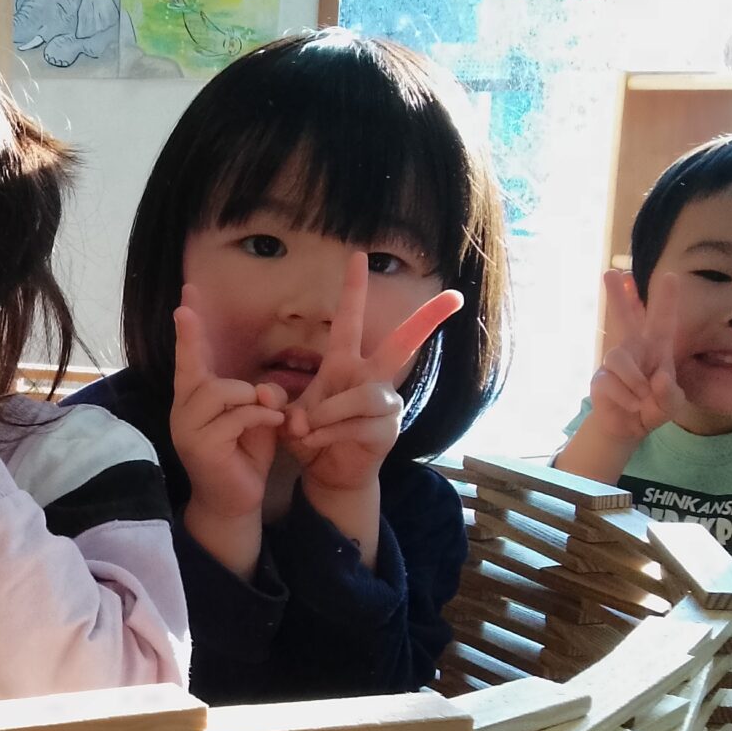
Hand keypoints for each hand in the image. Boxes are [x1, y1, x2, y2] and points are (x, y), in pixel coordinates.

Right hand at [169, 285, 288, 579]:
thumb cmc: (245, 455)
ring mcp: (187, 428)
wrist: (235, 503)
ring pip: (217, 391)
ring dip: (250, 400)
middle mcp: (182, 409)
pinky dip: (257, 416)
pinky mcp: (201, 446)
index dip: (189, 328)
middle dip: (237, 381)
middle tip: (263, 398)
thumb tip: (263, 386)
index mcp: (193, 398)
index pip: (188, 356)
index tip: (188, 294)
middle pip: (199, 372)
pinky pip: (232, 416)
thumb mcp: (256, 416)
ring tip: (268, 417)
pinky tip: (272, 425)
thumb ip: (258, 394)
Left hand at [280, 254, 465, 492]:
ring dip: (330, 412)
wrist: (327, 474)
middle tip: (454, 295)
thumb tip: (277, 401)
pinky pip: (359, 425)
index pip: (351, 321)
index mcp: (347, 364)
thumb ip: (280, 401)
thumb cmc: (312, 436)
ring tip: (307, 428)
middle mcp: (372, 377)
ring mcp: (385, 403)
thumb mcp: (289, 414)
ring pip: (364, 396)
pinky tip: (313, 443)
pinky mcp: (388, 429)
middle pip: (403, 343)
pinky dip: (329, 434)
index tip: (358, 256)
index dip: (354, 289)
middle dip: (428, 320)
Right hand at [587, 268, 690, 444]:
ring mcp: (615, 362)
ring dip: (635, 383)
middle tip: (609, 273)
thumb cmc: (654, 407)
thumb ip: (670, 394)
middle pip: (623, 317)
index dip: (667, 299)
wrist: (628, 428)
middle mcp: (635, 349)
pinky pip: (611, 382)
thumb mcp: (672, 405)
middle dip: (617, 295)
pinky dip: (627, 399)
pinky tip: (632, 406)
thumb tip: (657, 378)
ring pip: (618, 358)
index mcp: (657, 348)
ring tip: (642, 398)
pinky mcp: (600, 378)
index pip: (663, 321)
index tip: (672, 276)